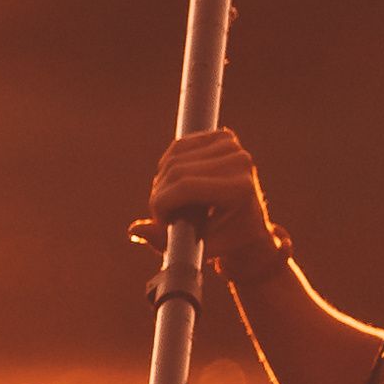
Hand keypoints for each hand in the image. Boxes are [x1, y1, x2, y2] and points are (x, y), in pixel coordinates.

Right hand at [133, 124, 274, 247]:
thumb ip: (166, 242)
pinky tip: (174, 183)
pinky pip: (179, 147)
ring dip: (162, 181)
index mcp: (240, 189)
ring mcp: (232, 145)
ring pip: (174, 157)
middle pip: (177, 170)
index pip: (185, 186)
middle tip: (162, 215)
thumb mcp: (199, 248)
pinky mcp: (223, 136)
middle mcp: (240, 161)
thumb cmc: (226, 239)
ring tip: (171, 202)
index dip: (162, 203)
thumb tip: (134, 230)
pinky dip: (168, 165)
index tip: (161, 221)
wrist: (250, 221)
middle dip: (160, 194)